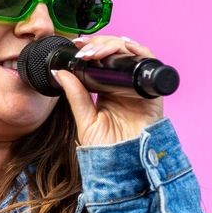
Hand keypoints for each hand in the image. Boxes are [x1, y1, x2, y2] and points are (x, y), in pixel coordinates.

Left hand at [55, 33, 166, 147]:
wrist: (123, 167)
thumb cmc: (106, 149)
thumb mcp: (85, 120)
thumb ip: (75, 95)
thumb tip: (60, 72)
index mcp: (108, 90)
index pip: (102, 60)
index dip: (92, 48)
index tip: (77, 46)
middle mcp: (124, 86)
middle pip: (116, 53)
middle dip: (100, 44)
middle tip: (85, 49)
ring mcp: (138, 88)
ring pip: (130, 54)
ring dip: (114, 46)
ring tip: (96, 52)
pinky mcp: (152, 93)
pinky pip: (149, 64)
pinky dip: (139, 51)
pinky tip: (124, 48)